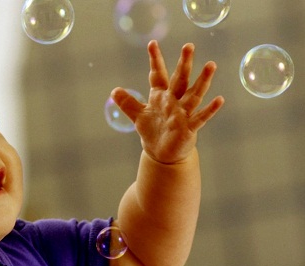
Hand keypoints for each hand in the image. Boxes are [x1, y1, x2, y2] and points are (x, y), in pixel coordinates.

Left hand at [110, 40, 223, 163]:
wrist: (162, 153)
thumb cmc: (152, 131)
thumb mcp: (138, 116)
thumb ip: (127, 103)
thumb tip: (114, 91)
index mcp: (161, 95)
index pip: (158, 75)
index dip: (155, 60)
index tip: (152, 44)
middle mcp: (174, 100)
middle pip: (180, 79)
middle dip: (184, 63)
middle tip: (188, 46)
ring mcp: (183, 113)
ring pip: (194, 94)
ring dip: (203, 81)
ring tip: (211, 65)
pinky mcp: (189, 127)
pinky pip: (201, 117)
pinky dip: (210, 109)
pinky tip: (219, 100)